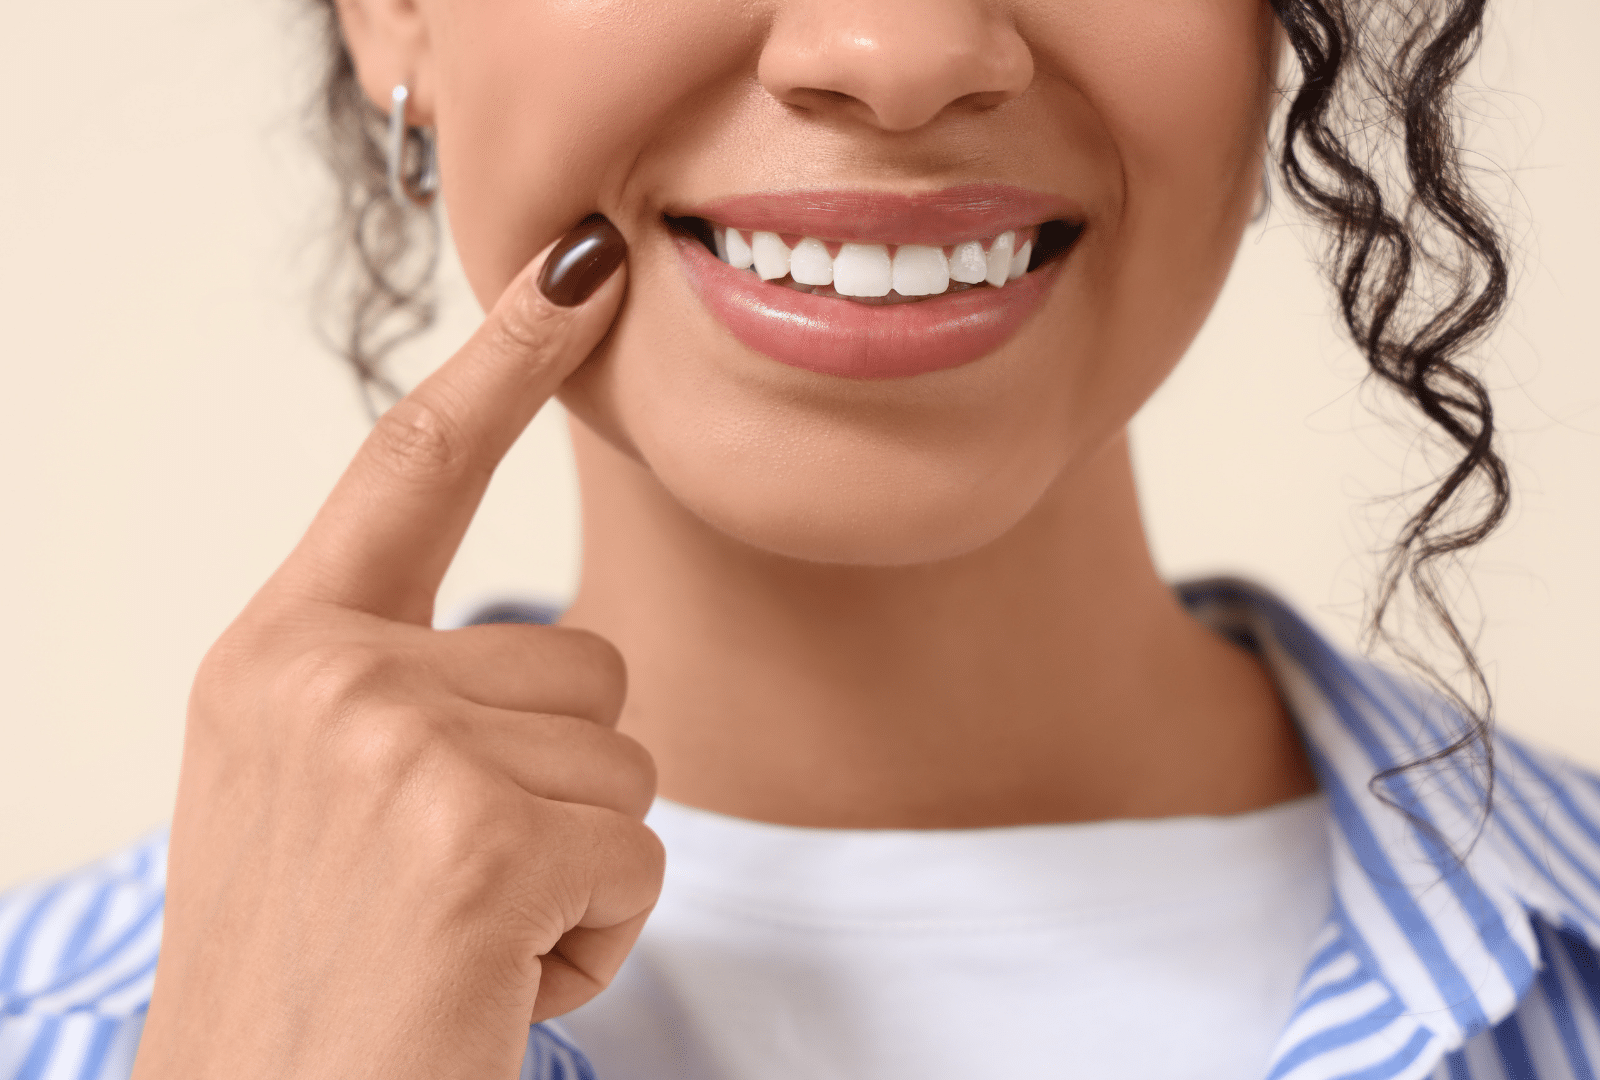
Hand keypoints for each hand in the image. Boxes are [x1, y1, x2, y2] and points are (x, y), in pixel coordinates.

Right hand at [132, 217, 659, 1079]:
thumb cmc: (310, 979)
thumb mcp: (316, 800)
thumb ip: (407, 696)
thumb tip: (558, 667)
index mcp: (281, 655)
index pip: (411, 468)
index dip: (505, 360)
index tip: (582, 261)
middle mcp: (326, 676)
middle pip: (584, 666)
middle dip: (555, 791)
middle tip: (444, 892)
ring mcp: (396, 749)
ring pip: (622, 767)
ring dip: (573, 869)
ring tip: (458, 940)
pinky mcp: (477, 841)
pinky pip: (637, 860)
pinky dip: (595, 941)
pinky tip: (488, 984)